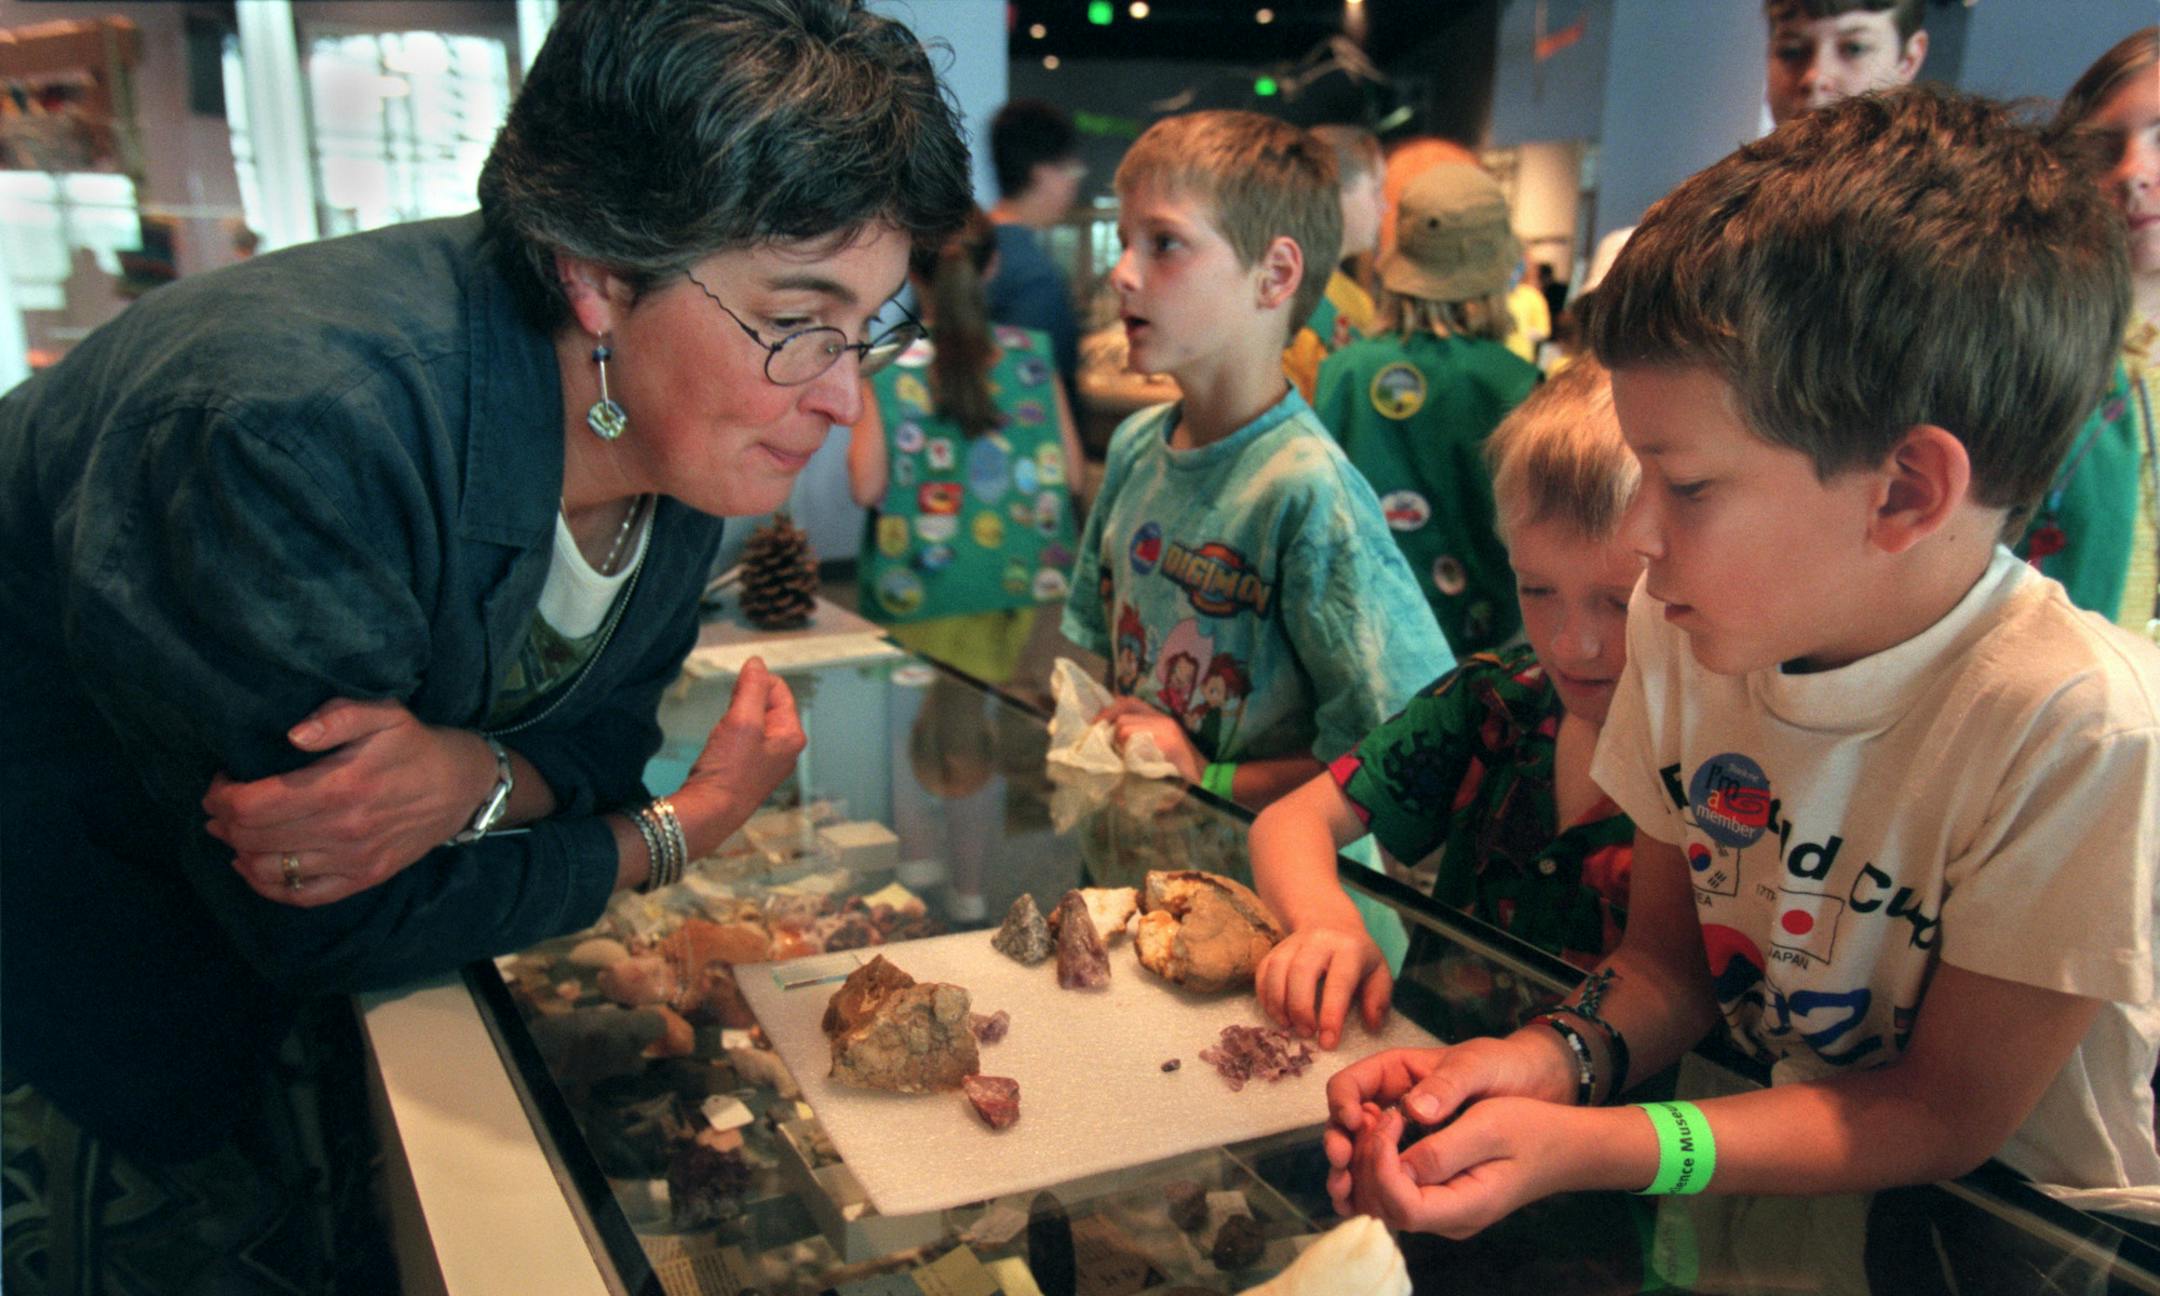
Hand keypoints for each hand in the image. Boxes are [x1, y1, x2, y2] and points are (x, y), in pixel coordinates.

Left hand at [207, 698, 493, 906]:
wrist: (463, 786)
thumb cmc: (416, 746)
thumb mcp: (383, 715)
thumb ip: (337, 718)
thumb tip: (293, 734)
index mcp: (340, 786)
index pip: (255, 805)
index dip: (223, 796)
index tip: (220, 782)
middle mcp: (342, 829)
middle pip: (254, 838)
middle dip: (224, 822)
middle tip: (220, 806)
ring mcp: (353, 860)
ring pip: (270, 869)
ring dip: (239, 852)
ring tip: (234, 833)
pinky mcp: (363, 878)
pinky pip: (302, 894)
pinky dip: (268, 885)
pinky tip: (255, 867)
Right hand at [677, 659, 803, 833]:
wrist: (711, 812)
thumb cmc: (730, 769)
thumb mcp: (742, 720)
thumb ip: (752, 688)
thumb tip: (757, 663)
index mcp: (792, 734)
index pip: (779, 689)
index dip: (755, 684)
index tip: (735, 695)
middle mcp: (785, 747)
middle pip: (767, 704)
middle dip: (744, 703)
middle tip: (729, 720)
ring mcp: (768, 760)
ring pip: (753, 721)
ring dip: (736, 719)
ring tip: (724, 735)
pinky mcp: (750, 769)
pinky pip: (743, 738)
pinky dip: (730, 734)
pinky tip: (721, 746)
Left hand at [1094, 696, 1203, 782]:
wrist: (1203, 773)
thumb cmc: (1179, 763)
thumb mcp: (1158, 743)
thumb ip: (1140, 735)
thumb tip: (1113, 734)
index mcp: (1160, 716)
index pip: (1130, 701)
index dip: (1110, 710)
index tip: (1097, 722)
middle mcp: (1162, 719)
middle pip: (1123, 718)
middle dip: (1114, 734)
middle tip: (1114, 748)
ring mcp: (1166, 730)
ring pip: (1126, 730)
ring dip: (1120, 746)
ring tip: (1127, 757)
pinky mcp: (1167, 743)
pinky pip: (1138, 743)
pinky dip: (1130, 754)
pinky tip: (1135, 763)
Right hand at [1255, 924, 1391, 1048]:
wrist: (1331, 922)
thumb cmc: (1357, 957)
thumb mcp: (1379, 973)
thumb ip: (1378, 999)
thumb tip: (1372, 1026)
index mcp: (1349, 949)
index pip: (1339, 983)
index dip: (1331, 1014)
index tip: (1327, 1042)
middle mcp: (1319, 941)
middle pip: (1300, 972)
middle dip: (1300, 1009)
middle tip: (1306, 1034)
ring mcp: (1293, 943)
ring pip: (1277, 970)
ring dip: (1279, 1004)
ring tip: (1289, 1026)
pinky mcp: (1275, 949)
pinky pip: (1263, 971)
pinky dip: (1265, 997)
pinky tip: (1277, 1015)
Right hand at [1321, 1034, 1573, 1188]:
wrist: (1540, 1087)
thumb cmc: (1505, 1065)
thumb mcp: (1478, 1067)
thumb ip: (1447, 1086)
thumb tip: (1412, 1110)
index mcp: (1395, 1072)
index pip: (1349, 1085)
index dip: (1343, 1105)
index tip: (1356, 1125)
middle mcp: (1390, 1103)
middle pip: (1346, 1125)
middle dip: (1339, 1144)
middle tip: (1344, 1163)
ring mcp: (1401, 1135)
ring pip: (1360, 1155)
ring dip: (1349, 1173)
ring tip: (1345, 1191)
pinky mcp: (1417, 1160)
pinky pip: (1385, 1176)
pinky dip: (1371, 1191)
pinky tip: (1366, 1206)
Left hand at [1339, 1097, 1582, 1237]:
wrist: (1561, 1143)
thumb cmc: (1529, 1129)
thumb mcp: (1489, 1126)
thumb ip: (1443, 1149)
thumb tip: (1400, 1163)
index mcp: (1466, 1207)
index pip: (1403, 1207)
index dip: (1381, 1166)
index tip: (1387, 1121)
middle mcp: (1450, 1219)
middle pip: (1385, 1208)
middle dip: (1368, 1162)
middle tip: (1377, 1115)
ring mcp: (1443, 1211)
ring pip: (1383, 1202)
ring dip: (1368, 1162)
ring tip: (1378, 1119)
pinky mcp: (1438, 1197)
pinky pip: (1395, 1191)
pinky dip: (1379, 1163)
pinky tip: (1384, 1131)